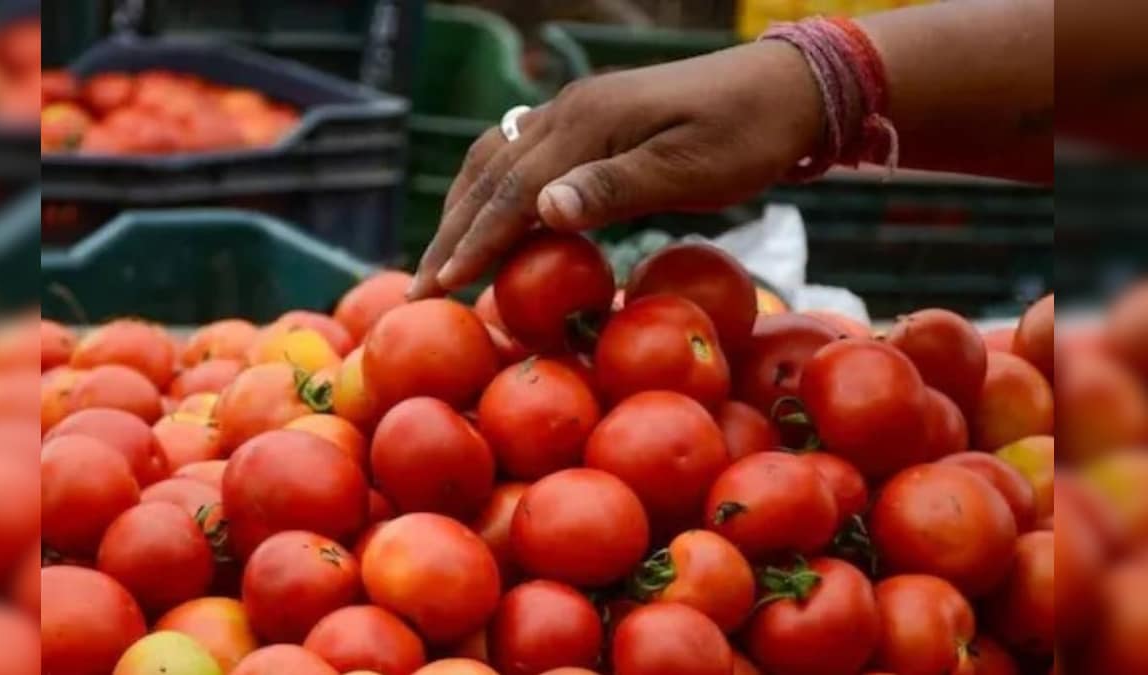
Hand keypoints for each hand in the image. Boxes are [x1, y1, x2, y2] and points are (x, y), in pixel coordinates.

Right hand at [408, 40, 823, 298]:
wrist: (784, 89)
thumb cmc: (745, 137)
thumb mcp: (689, 170)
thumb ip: (614, 189)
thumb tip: (541, 211)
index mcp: (588, 122)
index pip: (514, 191)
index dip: (475, 241)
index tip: (441, 286)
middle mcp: (569, 111)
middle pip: (490, 175)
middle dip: (453, 232)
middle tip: (420, 286)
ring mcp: (576, 112)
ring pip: (496, 160)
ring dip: (464, 210)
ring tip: (442, 259)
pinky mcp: (590, 121)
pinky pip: (520, 155)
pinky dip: (492, 192)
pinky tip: (488, 219)